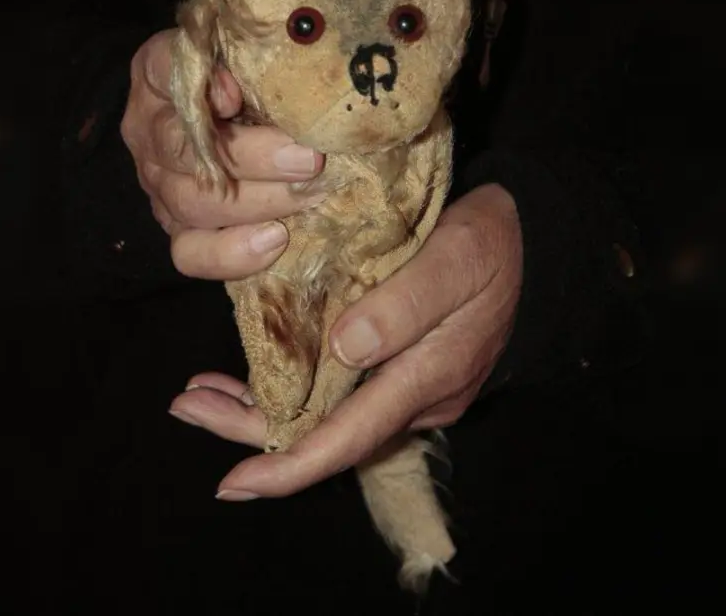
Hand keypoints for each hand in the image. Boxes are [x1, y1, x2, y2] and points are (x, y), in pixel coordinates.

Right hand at [121, 29, 324, 278]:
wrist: (231, 122)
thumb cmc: (248, 77)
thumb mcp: (244, 53)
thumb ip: (243, 57)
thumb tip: (233, 89)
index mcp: (157, 73)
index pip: (163, 68)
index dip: (201, 86)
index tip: (237, 95)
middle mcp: (147, 130)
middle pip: (183, 149)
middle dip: (254, 158)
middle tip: (310, 159)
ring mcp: (158, 184)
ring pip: (192, 203)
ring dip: (259, 202)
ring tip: (308, 195)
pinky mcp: (176, 228)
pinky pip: (190, 253)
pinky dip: (232, 252)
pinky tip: (275, 239)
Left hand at [167, 183, 521, 498]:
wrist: (539, 244)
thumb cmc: (497, 246)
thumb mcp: (460, 259)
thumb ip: (407, 302)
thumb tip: (345, 345)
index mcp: (424, 377)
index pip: (347, 437)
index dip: (289, 465)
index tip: (235, 482)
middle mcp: (411, 396)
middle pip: (323, 434)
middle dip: (250, 429)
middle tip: (186, 405)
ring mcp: (405, 384)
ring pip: (324, 414)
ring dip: (260, 408)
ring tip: (199, 391)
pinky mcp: (399, 363)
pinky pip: (336, 389)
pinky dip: (288, 383)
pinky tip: (248, 369)